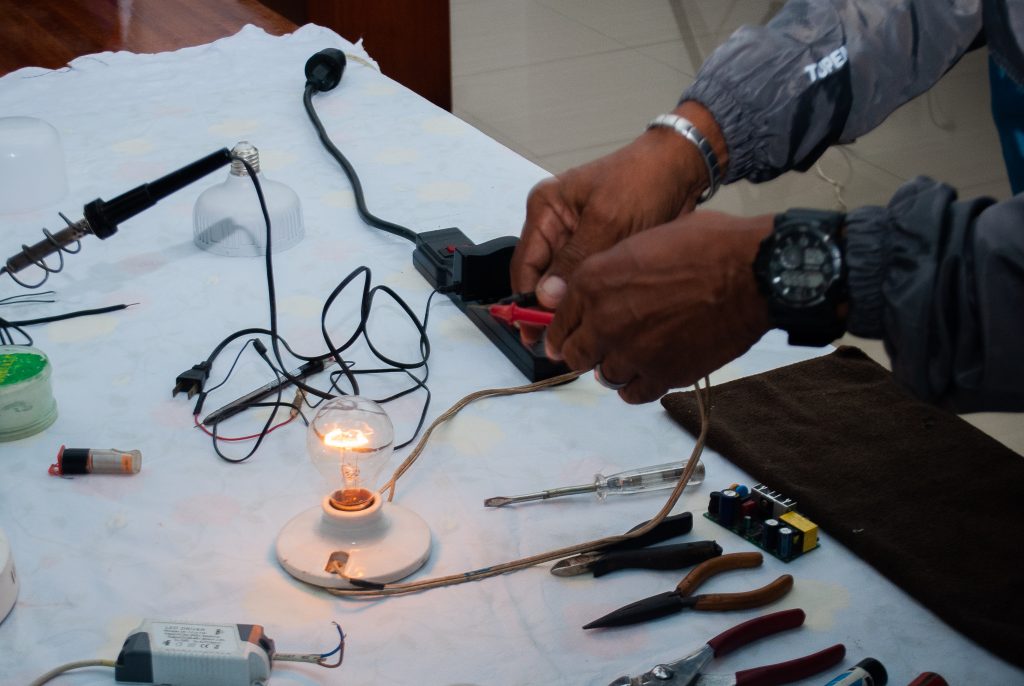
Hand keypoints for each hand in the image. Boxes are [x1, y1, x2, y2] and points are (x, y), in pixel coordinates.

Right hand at [510, 102, 727, 344]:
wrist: (683, 168)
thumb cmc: (644, 180)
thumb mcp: (607, 220)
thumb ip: (574, 260)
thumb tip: (545, 296)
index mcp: (546, 209)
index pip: (525, 264)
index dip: (526, 301)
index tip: (533, 332)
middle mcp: (556, 225)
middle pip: (541, 277)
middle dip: (546, 310)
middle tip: (555, 344)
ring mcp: (576, 238)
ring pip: (563, 284)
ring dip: (568, 307)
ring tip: (576, 337)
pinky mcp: (598, 249)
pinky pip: (585, 281)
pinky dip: (586, 299)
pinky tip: (593, 320)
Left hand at [543, 211, 773, 403]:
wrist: (749, 273)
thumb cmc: (704, 246)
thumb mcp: (642, 242)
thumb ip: (610, 273)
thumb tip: (598, 292)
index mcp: (593, 281)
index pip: (559, 321)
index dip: (561, 331)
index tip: (564, 339)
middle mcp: (604, 320)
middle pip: (575, 354)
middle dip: (583, 352)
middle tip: (596, 351)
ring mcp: (631, 351)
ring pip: (603, 375)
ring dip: (612, 368)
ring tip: (630, 357)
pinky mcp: (661, 374)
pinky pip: (633, 393)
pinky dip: (635, 387)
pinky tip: (644, 374)